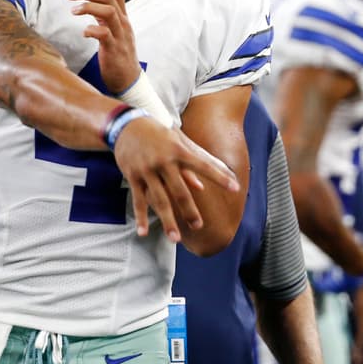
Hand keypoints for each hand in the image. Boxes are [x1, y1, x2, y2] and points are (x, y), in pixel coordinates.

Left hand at [68, 0, 140, 93]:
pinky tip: (84, 32)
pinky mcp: (114, 49)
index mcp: (122, 18)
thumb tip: (90, 5)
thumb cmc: (119, 56)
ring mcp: (120, 36)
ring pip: (108, 11)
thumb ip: (104, 18)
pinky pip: (104, 34)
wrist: (129, 80)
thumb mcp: (113, 32)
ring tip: (73, 10)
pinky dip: (92, 30)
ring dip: (88, 7)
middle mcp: (123, 23)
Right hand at [110, 117, 238, 242]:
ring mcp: (147, 170)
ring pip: (159, 200)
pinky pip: (138, 200)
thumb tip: (202, 187)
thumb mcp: (178, 142)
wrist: (127, 124)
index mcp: (179, 150)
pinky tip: (143, 233)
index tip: (235, 187)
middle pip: (179, 191)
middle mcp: (164, 161)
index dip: (220, 177)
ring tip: (176, 239)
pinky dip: (141, 217)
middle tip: (199, 226)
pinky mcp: (133, 176)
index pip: (204, 165)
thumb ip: (192, 163)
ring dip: (168, 220)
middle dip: (190, 210)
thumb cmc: (159, 134)